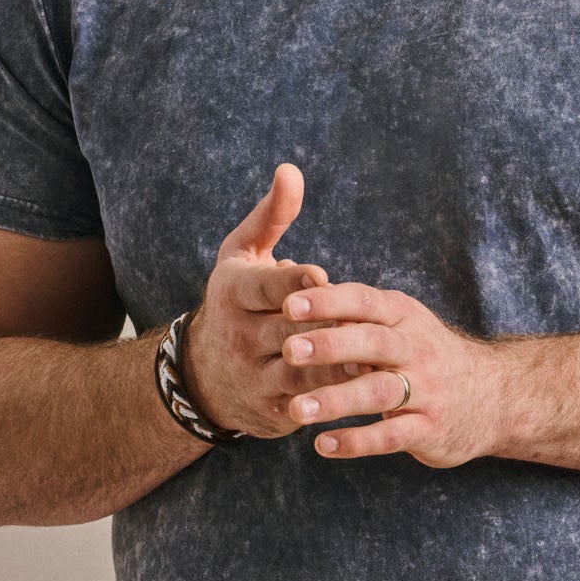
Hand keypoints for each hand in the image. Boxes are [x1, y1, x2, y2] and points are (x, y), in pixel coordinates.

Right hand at [186, 163, 359, 437]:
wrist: (204, 375)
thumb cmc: (236, 300)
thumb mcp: (242, 256)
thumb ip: (272, 217)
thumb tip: (291, 170)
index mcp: (233, 293)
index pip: (265, 287)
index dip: (294, 281)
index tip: (322, 275)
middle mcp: (239, 336)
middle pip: (290, 329)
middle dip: (326, 326)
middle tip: (366, 321)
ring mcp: (253, 377)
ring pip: (302, 370)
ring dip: (338, 366)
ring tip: (375, 357)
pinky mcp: (270, 410)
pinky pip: (309, 404)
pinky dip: (338, 399)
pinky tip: (371, 390)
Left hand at [276, 279, 504, 467]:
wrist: (493, 396)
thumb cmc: (425, 354)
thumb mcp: (400, 323)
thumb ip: (353, 312)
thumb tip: (291, 283)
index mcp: (403, 317)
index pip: (364, 301)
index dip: (328, 302)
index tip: (288, 305)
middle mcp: (416, 349)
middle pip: (372, 342)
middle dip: (330, 345)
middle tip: (288, 351)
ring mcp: (426, 390)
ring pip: (378, 392)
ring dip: (336, 400)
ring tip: (297, 409)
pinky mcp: (429, 429)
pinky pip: (390, 435)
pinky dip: (357, 441)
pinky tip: (323, 445)